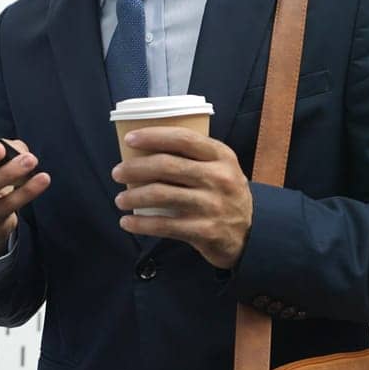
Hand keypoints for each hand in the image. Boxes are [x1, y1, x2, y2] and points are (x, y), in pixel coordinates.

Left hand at [112, 126, 251, 268]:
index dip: (154, 136)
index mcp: (221, 156)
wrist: (251, 233)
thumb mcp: (221, 167)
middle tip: (117, 173)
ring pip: (161, 195)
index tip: (130, 139)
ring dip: (133, 197)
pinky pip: (164, 225)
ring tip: (120, 200)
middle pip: (167, 166)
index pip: (183, 139)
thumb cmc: (225, 193)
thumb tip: (147, 148)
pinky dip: (141, 224)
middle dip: (135, 168)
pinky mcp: (205, 231)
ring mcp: (212, 205)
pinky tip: (127, 223)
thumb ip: (194, 156)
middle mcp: (218, 178)